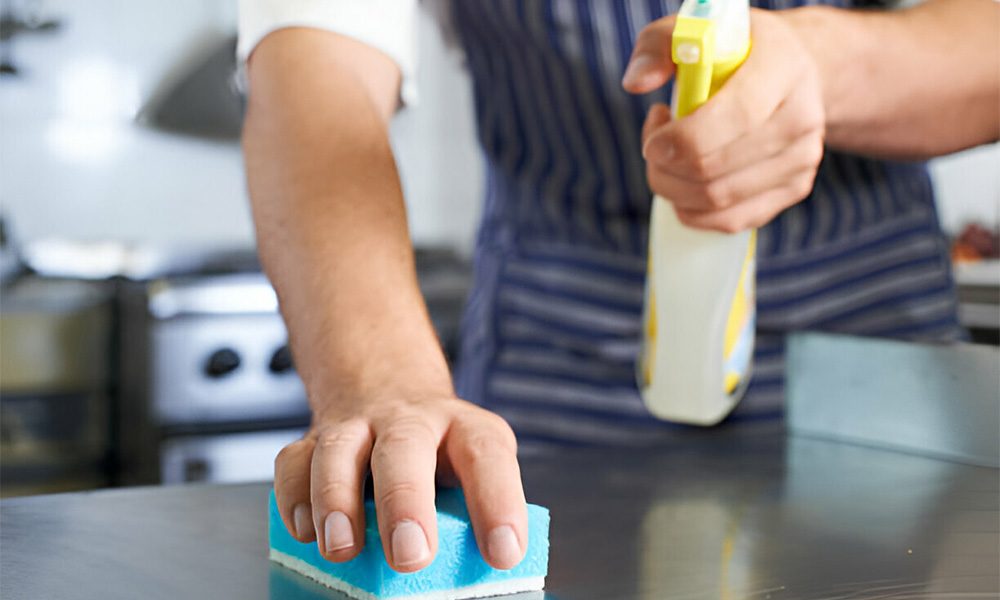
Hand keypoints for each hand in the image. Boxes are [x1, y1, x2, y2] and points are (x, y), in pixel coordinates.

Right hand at [272, 391, 526, 572]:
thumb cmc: (438, 447)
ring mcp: (358, 425)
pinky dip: (294, 497)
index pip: (488, 455)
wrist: (387, 384)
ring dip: (335, 500)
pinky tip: (305, 531)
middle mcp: (411, 420)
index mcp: (464, 427)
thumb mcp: (471, 467)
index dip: (497, 502)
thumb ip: (468, 512)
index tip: (503, 552)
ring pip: (339, 449)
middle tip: (410, 554)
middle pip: (404, 447)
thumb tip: (470, 571)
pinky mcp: (314, 438)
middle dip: (405, 502)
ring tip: (341, 548)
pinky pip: (293, 461)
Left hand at [623, 9, 825, 232]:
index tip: (653, 139)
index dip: (682, 140)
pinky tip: (686, 178)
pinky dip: (691, 209)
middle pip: (715, 170)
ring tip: (669, 156)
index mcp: (782, 68)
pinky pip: (729, 221)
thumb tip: (636, 84)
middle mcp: (802, 117)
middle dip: (664, 168)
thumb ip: (657, 47)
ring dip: (673, 187)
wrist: (793, 72)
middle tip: (654, 144)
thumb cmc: (733, 52)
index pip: (734, 118)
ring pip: (717, 201)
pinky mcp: (794, 189)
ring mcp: (802, 159)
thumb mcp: (695, 31)